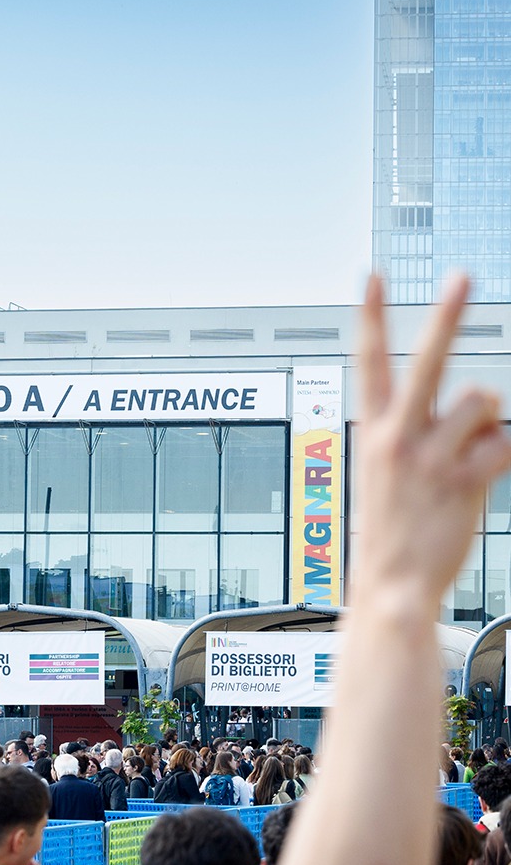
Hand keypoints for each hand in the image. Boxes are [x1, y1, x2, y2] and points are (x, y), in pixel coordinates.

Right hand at [353, 274, 510, 607]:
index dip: (370, 318)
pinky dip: (499, 454)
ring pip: (481, 400)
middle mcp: (397, 438)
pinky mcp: (462, 480)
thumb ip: (418, 433)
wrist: (391, 587)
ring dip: (487, 420)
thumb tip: (477, 406)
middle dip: (445, 317)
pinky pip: (503, 442)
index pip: (368, 364)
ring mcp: (429, 458)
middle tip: (461, 277)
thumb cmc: (388, 533)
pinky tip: (480, 477)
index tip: (372, 279)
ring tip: (470, 451)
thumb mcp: (384, 476)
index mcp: (372, 433)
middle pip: (426, 363)